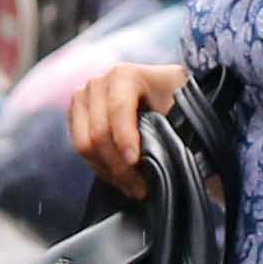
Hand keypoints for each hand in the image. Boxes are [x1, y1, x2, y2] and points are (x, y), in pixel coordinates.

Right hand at [69, 54, 189, 191]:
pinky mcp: (76, 116)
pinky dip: (101, 168)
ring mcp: (83, 99)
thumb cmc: (172, 96)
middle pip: (98, 132)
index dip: (125, 139)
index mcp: (124, 75)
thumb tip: (187, 158)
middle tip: (141, 188)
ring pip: (85, 145)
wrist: (158, 88)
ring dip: (110, 172)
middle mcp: (98, 83)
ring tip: (134, 187)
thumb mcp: (181, 102)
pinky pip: (81, 150)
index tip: (136, 162)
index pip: (118, 109)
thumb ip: (178, 123)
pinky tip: (121, 177)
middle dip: (120, 166)